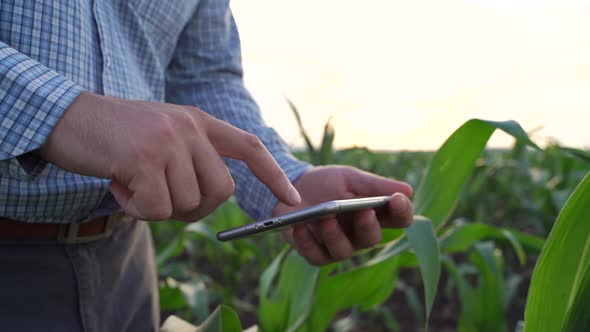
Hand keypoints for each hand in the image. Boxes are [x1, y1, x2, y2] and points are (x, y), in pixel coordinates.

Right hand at [39, 92, 300, 220]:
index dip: (274, 174)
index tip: (293, 198)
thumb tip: (209, 199)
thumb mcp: (162, 137)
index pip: (250, 146)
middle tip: (161, 199)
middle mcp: (190, 128)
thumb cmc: (115, 136)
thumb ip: (191, 159)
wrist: (67, 118)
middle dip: (194, 208)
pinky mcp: (145, 159)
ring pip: (188, 204)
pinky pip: (157, 210)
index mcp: (198, 121)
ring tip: (131, 183)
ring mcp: (169, 141)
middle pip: (221, 191)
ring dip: (158, 207)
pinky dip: (137, 210)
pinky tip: (118, 187)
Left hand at [273, 165, 413, 265]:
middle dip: (368, 225)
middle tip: (364, 211)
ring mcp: (338, 247)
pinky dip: (307, 242)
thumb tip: (408, 191)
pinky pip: (315, 256)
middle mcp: (360, 234)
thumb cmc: (327, 183)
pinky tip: (300, 226)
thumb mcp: (349, 178)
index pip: (399, 219)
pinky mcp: (316, 254)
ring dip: (335, 235)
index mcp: (375, 213)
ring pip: (344, 251)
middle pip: (372, 238)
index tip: (397, 199)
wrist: (293, 187)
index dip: (403, 211)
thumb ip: (374, 186)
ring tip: (326, 217)